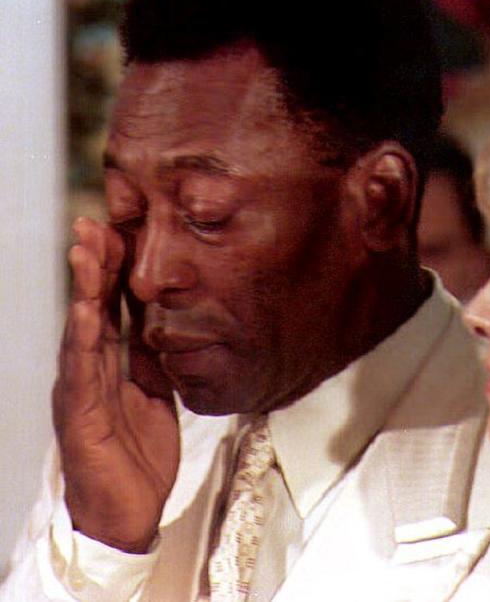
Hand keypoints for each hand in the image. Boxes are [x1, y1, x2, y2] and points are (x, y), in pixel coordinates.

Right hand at [52, 218, 178, 552]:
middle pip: (91, 308)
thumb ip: (154, 359)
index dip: (115, 271)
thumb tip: (164, 324)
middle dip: (94, 265)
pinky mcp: (80, 416)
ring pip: (80, 331)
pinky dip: (82, 340)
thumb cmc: (136, 457)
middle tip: (95, 223)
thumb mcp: (157, 395)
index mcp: (109, 365)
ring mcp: (80, 391)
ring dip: (83, 289)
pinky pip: (82, 373)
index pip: (111, 308)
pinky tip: (85, 313)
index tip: (122, 230)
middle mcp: (89, 372)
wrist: (125, 512)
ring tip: (86, 252)